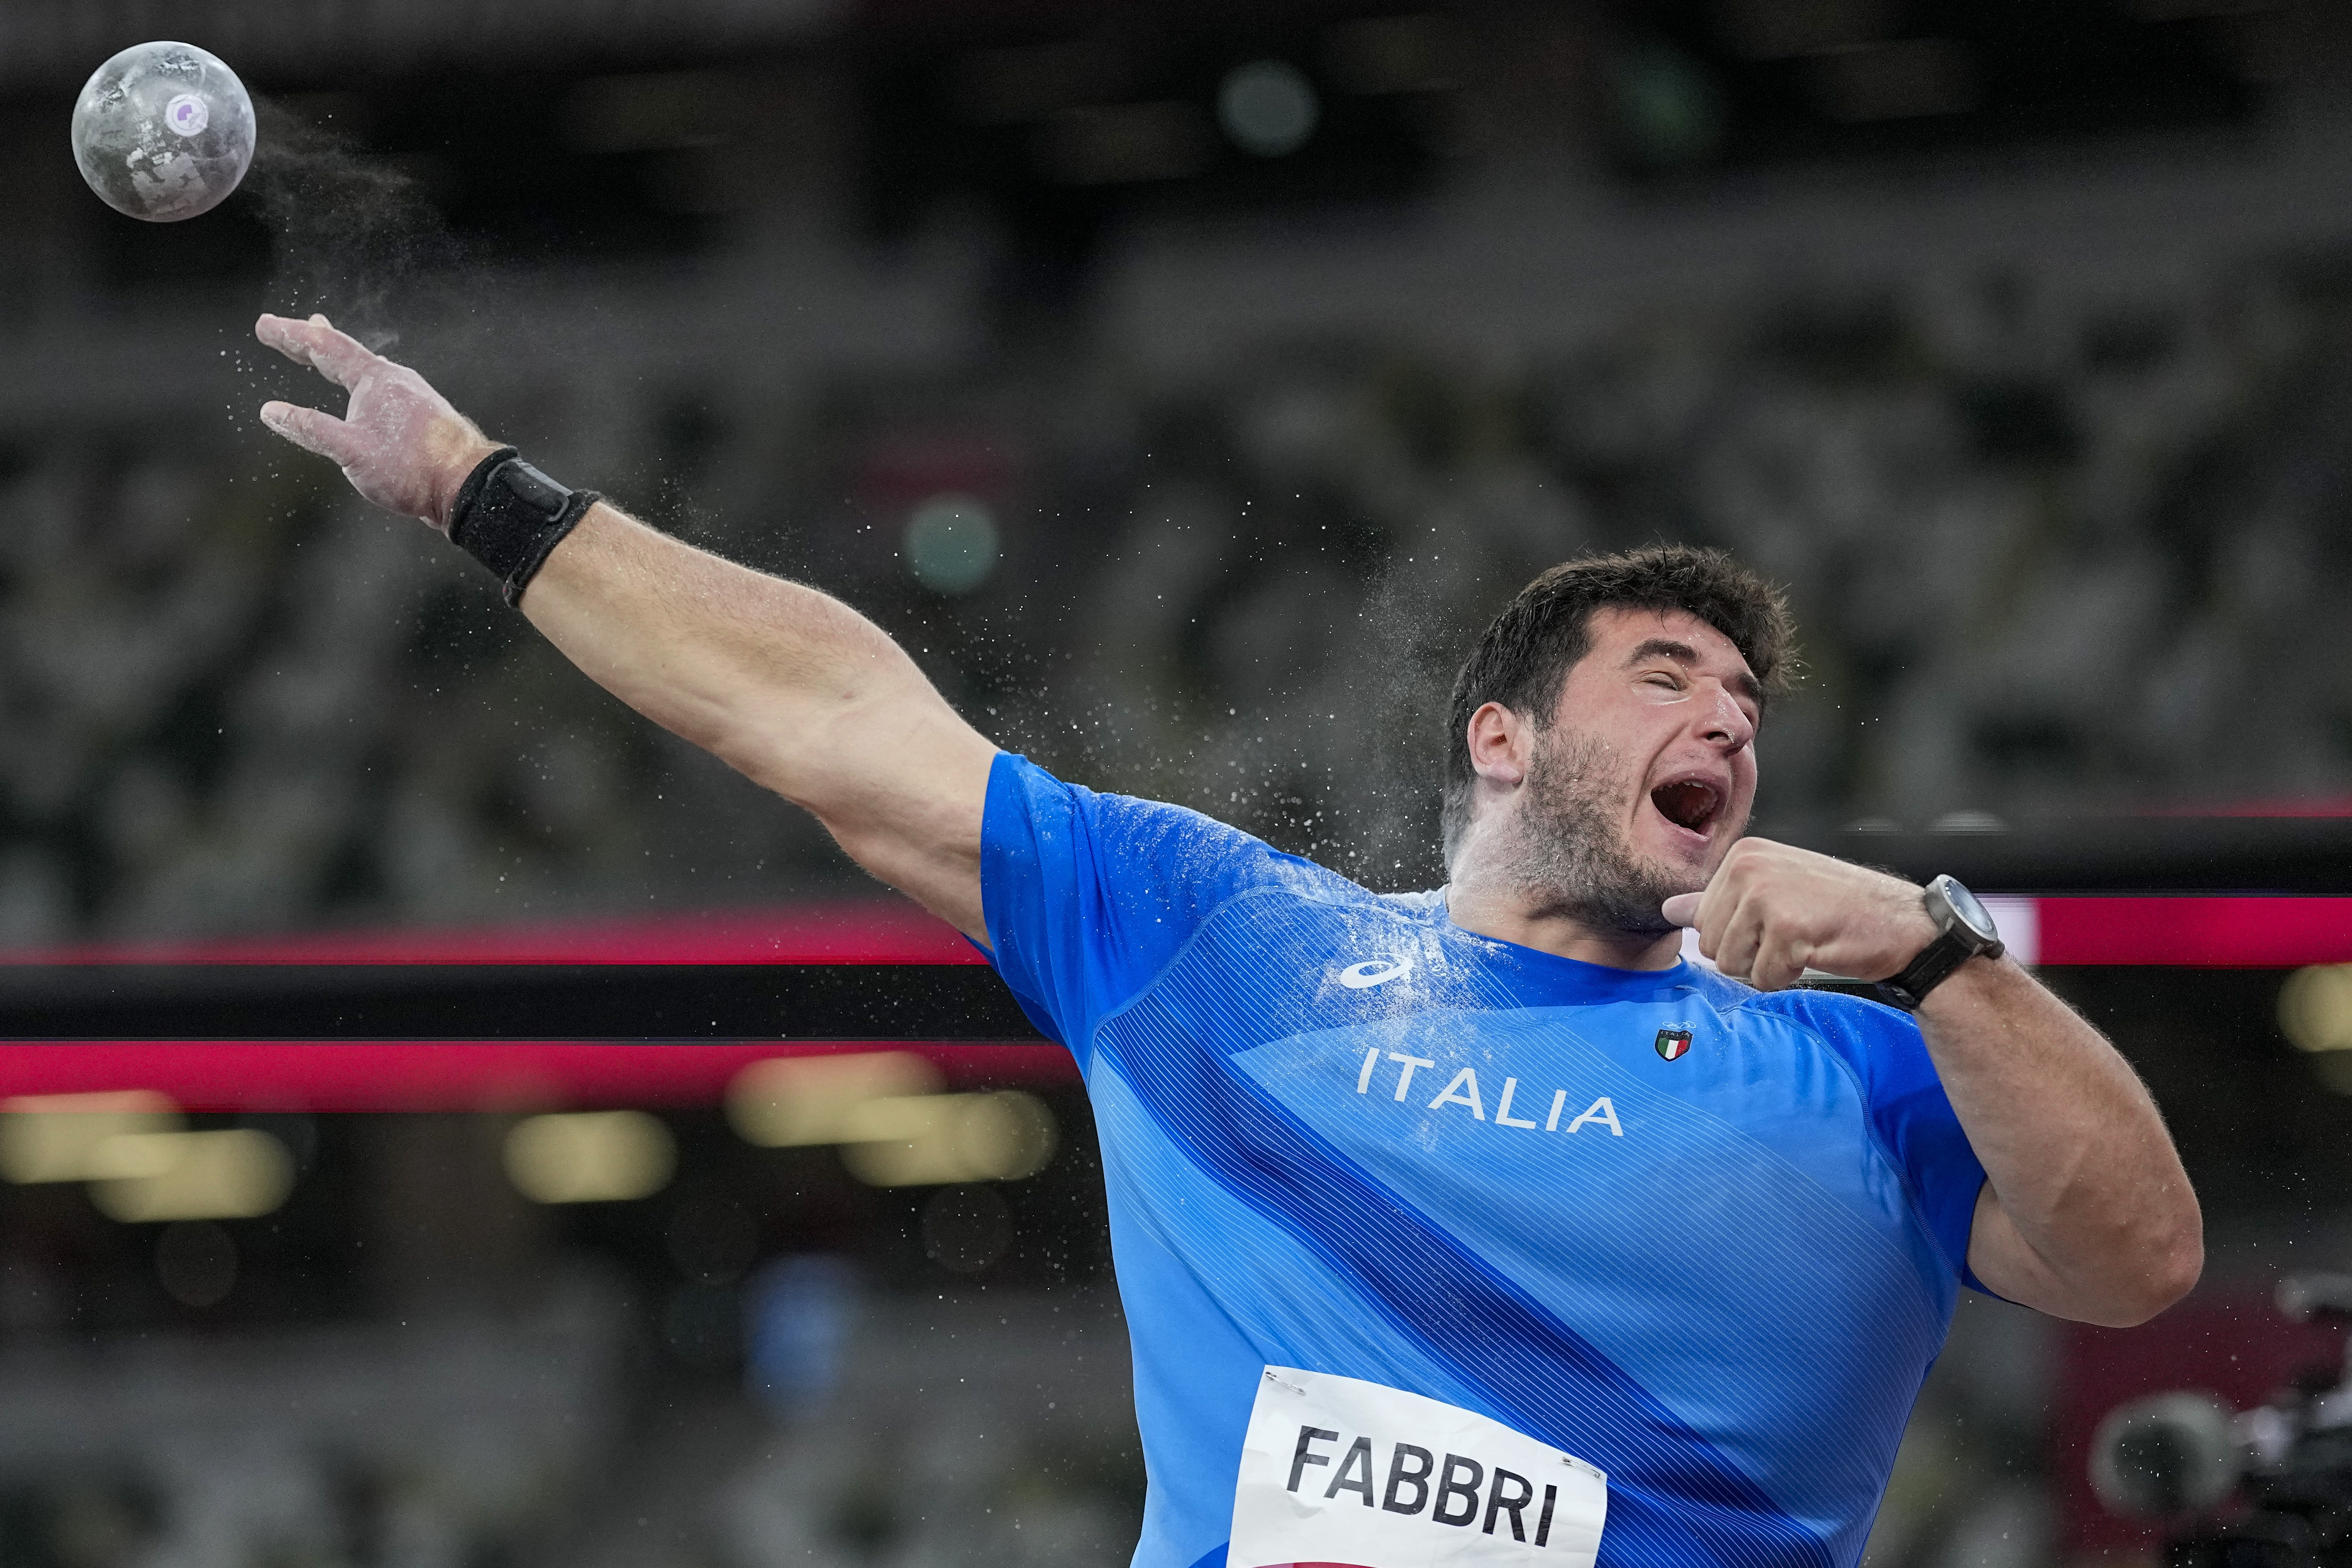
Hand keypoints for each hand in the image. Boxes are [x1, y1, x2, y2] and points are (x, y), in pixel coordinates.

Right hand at [254, 313, 501, 531]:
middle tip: (285, 329)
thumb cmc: (413, 468)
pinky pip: (380, 392)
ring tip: (323, 354)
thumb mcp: (350, 450)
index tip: (265, 324)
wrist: (469, 487)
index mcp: (376, 380)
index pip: (325, 347)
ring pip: (366, 371)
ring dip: (339, 361)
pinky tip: (364, 396)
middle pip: (345, 354)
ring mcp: (410, 399)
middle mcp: (395, 382)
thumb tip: (271, 411)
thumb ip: (310, 428)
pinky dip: (359, 385)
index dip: (292, 335)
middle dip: (311, 342)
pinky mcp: (420, 420)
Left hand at [1660, 838, 1936, 990]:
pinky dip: (1788, 977)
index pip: (1702, 921)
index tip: (1780, 920)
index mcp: (1742, 855)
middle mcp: (1748, 867)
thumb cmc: (1838, 909)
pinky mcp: (1787, 928)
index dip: (1740, 935)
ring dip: (1767, 967)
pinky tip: (1815, 953)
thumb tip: (1668, 909)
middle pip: (1711, 944)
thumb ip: (1718, 901)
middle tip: (1793, 935)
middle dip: (1749, 953)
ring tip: (1803, 942)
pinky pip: (1763, 978)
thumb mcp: (1773, 893)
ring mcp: (1766, 895)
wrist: (1902, 924)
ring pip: (1732, 964)